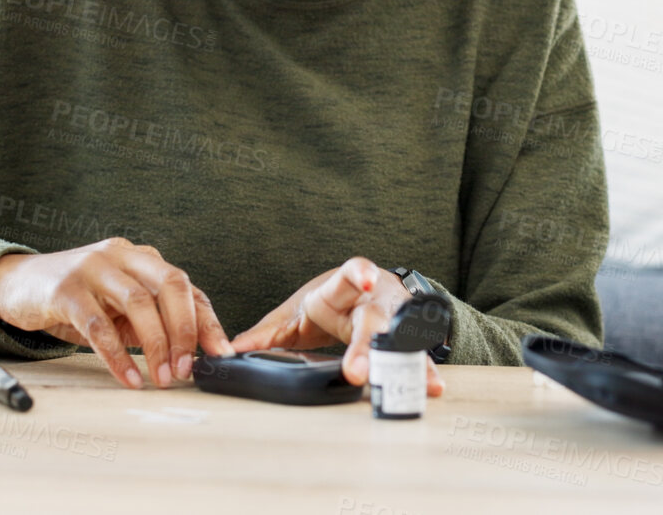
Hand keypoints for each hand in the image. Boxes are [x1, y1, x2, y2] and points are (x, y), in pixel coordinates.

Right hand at [0, 237, 234, 389]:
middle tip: (188, 368)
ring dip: (156, 345)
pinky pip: (98, 327)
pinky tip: (130, 377)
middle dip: (185, 330)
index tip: (222, 353)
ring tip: (163, 378)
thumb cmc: (75, 298)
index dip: (207, 320)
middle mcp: (121, 255)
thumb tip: (192, 353)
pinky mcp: (65, 290)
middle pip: (170, 285)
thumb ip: (151, 319)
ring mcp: (92, 268)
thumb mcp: (118, 304)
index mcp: (140, 257)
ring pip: (138, 303)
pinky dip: (118, 357)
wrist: (16, 285)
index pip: (185, 286)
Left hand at [228, 257, 444, 396]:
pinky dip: (424, 373)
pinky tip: (431, 388)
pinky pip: (416, 357)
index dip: (358, 274)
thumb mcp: (297, 311)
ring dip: (405, 363)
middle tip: (358, 370)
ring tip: (416, 385)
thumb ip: (268, 333)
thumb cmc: (331, 299)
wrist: (371, 290)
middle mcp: (375, 301)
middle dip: (368, 345)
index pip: (350, 275)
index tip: (362, 278)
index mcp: (343, 288)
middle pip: (376, 319)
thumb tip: (231, 351)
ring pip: (402, 339)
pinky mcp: (408, 341)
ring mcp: (396, 321)